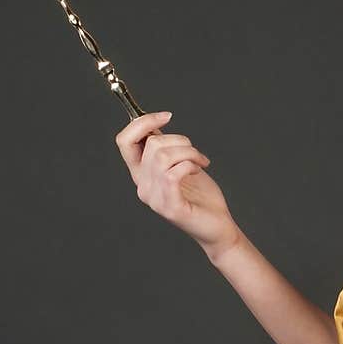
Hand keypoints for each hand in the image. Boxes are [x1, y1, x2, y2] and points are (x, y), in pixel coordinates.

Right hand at [115, 110, 239, 255]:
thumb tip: (154, 124)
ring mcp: (155, 198)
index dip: (142, 123)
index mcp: (142, 175)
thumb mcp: (180, 164)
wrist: (217, 227)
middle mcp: (143, 187)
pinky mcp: (170, 208)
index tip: (166, 116)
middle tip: (195, 152)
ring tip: (200, 161)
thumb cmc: (201, 196)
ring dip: (188, 152)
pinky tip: (199, 169)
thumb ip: (165, 148)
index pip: (124, 141)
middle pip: (151, 145)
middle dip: (179, 140)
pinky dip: (190, 165)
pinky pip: (173, 174)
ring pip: (163, 157)